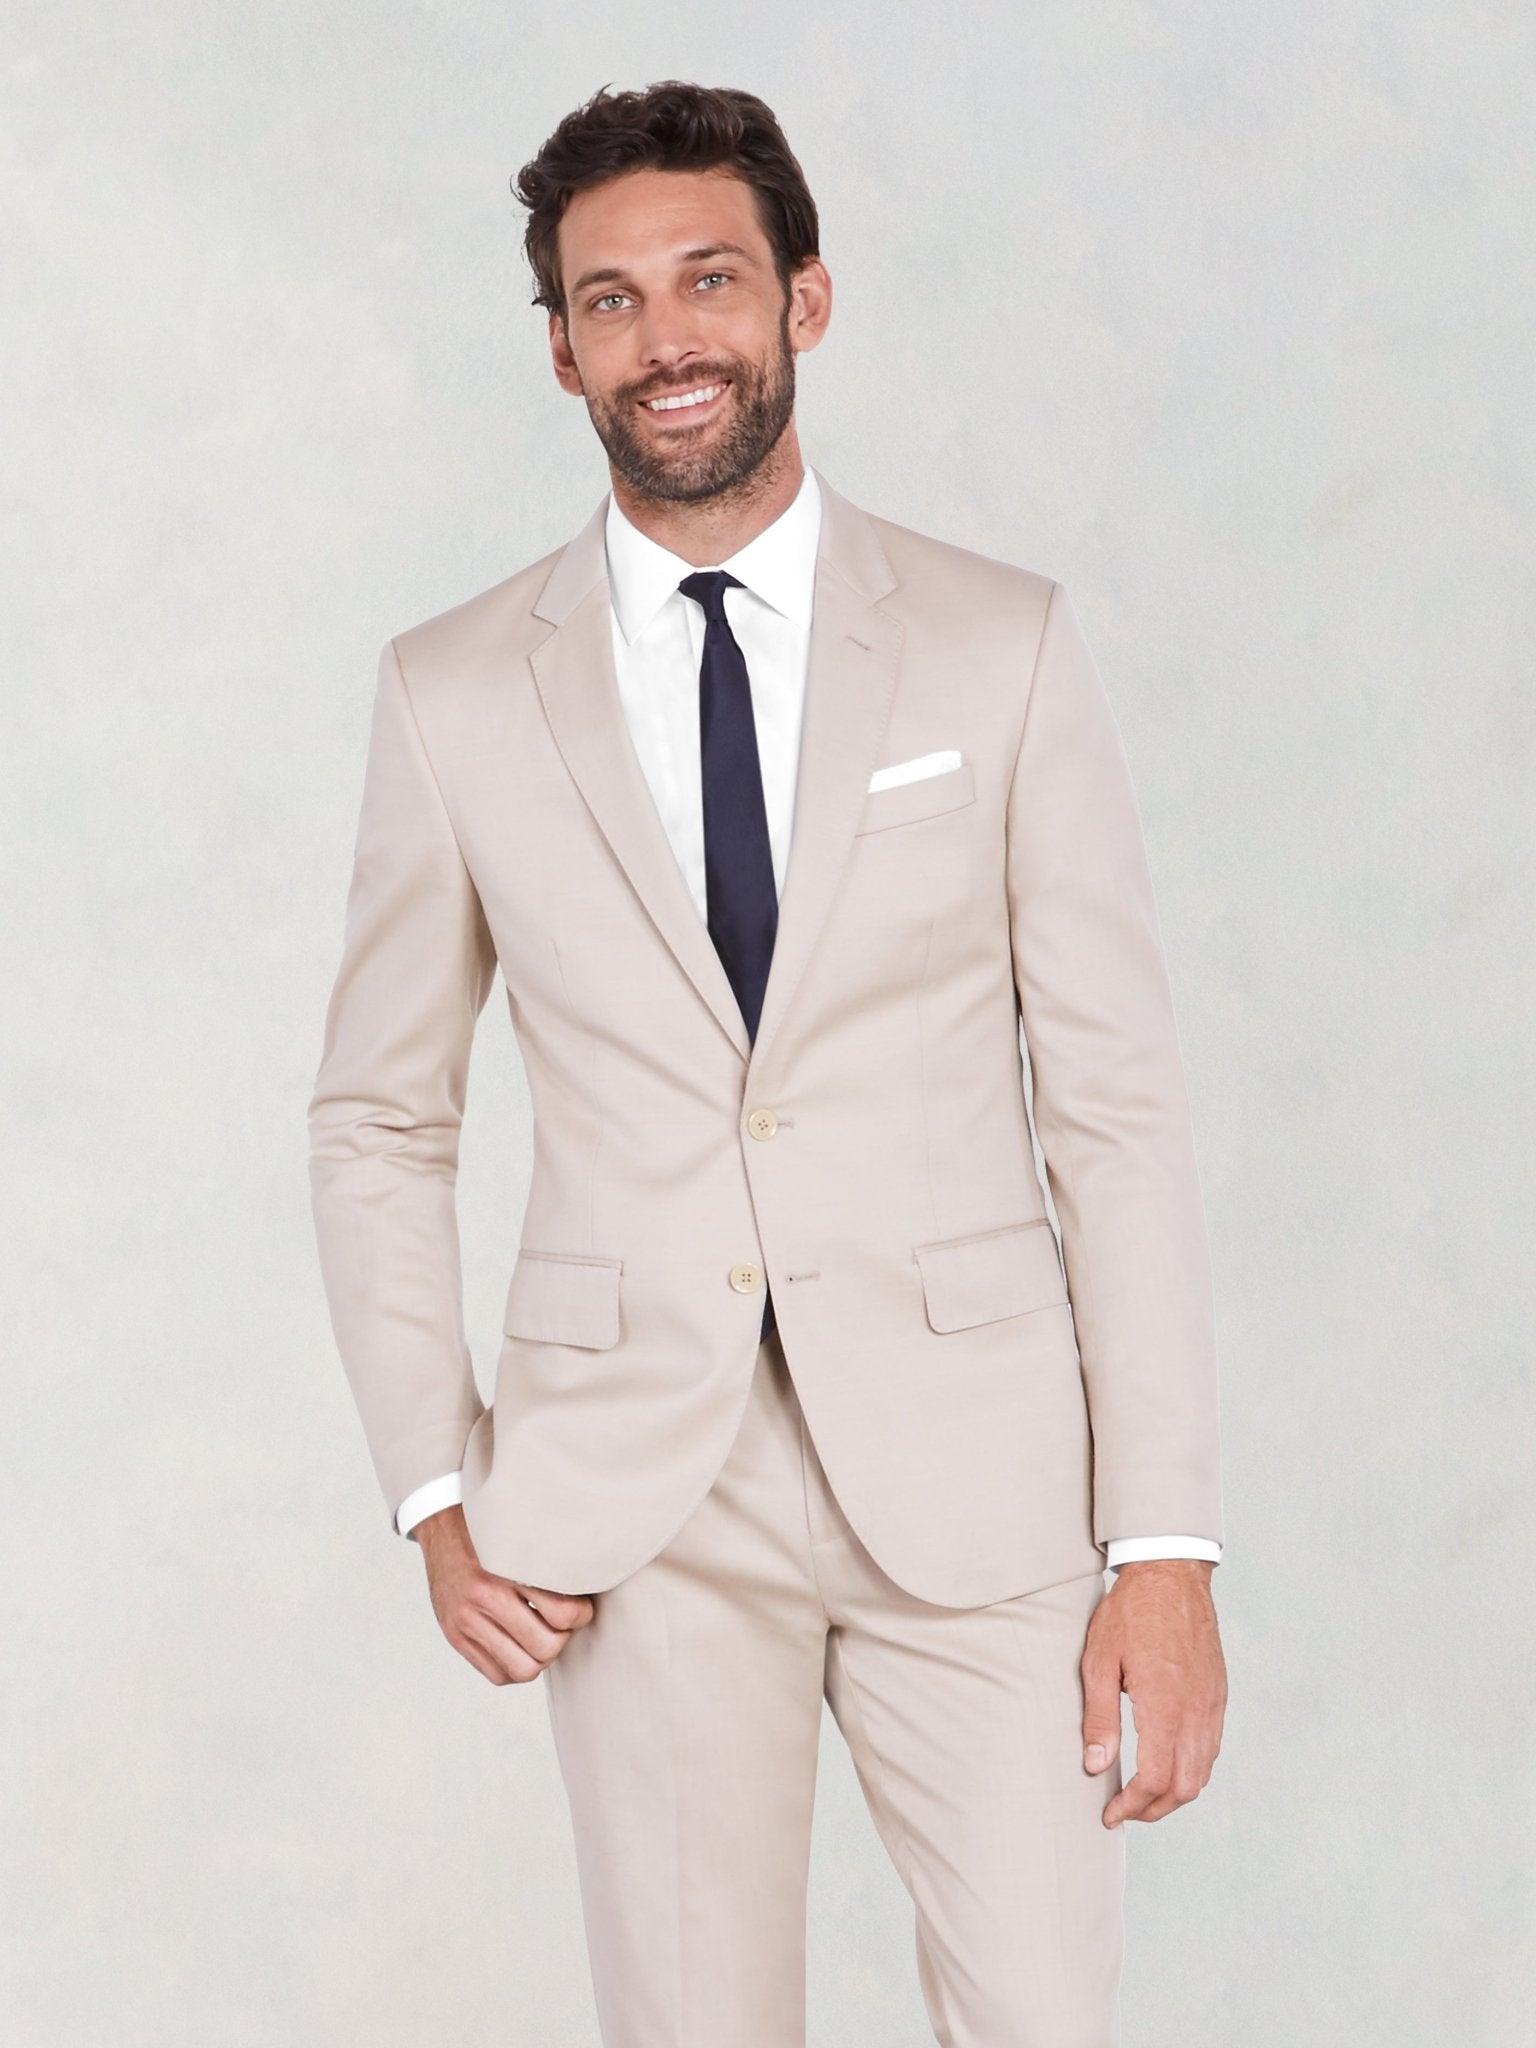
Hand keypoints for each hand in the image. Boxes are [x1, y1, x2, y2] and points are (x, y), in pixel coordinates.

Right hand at [413, 1504, 595, 1683]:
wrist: (441, 1527)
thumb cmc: (491, 1531)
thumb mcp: (521, 1534)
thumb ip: (549, 1560)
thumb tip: (590, 1586)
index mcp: (506, 1565)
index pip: (562, 1613)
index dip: (581, 1615)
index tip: (581, 1606)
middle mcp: (483, 1596)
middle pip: (545, 1648)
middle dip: (562, 1639)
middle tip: (562, 1624)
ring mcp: (466, 1621)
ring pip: (523, 1669)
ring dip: (540, 1658)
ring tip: (542, 1636)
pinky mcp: (455, 1637)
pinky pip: (498, 1675)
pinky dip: (516, 1667)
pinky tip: (520, 1645)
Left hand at [1080, 1558, 1225, 1826]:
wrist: (1171, 1574)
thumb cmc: (1129, 1613)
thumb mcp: (1100, 1660)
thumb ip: (1100, 1718)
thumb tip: (1097, 1767)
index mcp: (1164, 1705)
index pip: (1155, 1779)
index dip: (1132, 1806)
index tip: (1110, 1813)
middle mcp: (1195, 1712)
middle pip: (1186, 1787)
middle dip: (1155, 1810)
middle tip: (1126, 1811)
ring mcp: (1212, 1705)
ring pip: (1203, 1772)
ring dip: (1175, 1793)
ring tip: (1143, 1794)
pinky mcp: (1218, 1696)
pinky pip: (1211, 1748)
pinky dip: (1191, 1770)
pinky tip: (1167, 1763)